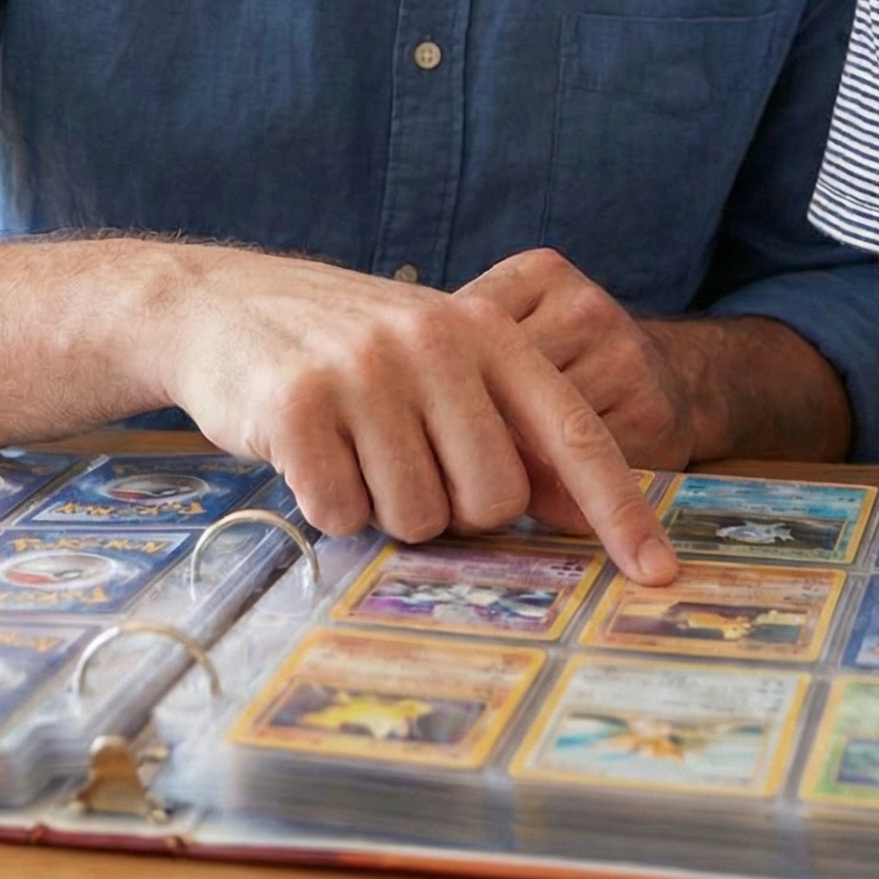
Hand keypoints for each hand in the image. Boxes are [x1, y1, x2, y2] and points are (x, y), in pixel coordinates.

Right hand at [153, 250, 676, 584]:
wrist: (221, 303)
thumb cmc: (346, 345)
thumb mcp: (439, 358)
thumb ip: (507, 423)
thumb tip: (584, 514)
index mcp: (486, 332)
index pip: (573, 433)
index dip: (620, 510)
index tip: (658, 575)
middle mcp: (434, 343)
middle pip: (492, 500)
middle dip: (453, 511)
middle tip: (405, 465)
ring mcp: (364, 371)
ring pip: (417, 519)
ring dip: (384, 510)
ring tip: (352, 451)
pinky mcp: (297, 406)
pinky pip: (341, 516)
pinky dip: (327, 508)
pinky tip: (307, 456)